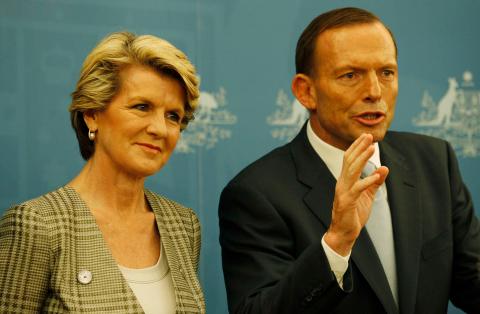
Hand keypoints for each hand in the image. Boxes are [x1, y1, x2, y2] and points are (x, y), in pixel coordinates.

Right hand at [324, 133, 388, 255]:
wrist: (343, 233)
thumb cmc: (354, 214)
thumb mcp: (368, 195)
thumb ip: (375, 182)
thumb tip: (385, 168)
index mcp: (345, 180)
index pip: (349, 159)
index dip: (357, 147)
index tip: (366, 136)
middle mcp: (342, 183)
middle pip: (349, 161)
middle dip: (359, 147)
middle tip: (369, 136)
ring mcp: (343, 192)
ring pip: (352, 171)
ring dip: (363, 158)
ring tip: (372, 148)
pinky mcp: (347, 202)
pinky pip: (358, 189)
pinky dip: (367, 181)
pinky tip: (377, 175)